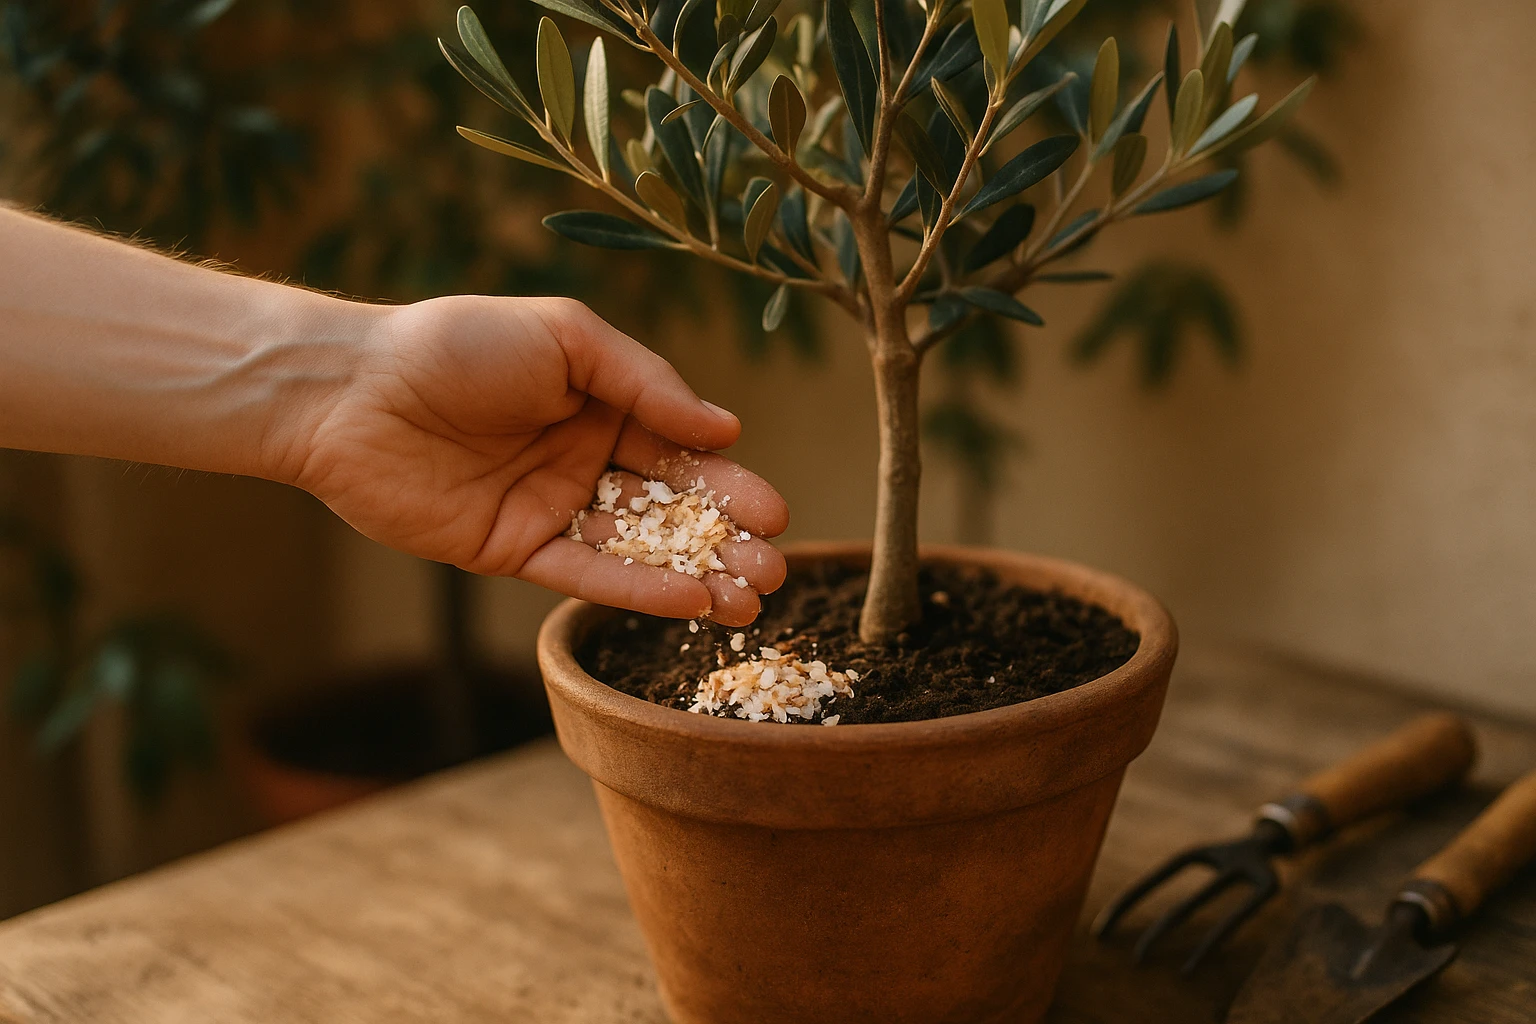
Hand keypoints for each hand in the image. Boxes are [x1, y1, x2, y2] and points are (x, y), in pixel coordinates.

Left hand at [282, 295, 787, 624]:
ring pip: (637, 549)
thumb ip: (647, 384)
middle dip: (725, 541)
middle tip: (776, 573)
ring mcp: (550, 508)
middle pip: (670, 508)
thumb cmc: (459, 346)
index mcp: (602, 404)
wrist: (353, 390)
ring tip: (749, 603)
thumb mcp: (566, 339)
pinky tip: (686, 603)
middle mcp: (583, 459)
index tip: (775, 515)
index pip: (681, 451)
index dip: (730, 485)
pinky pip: (583, 575)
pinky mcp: (513, 550)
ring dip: (695, 576)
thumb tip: (726, 427)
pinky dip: (635, 590)